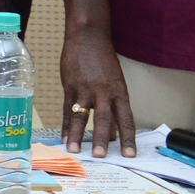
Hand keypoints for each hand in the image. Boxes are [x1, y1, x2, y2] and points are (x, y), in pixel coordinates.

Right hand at [59, 26, 135, 156]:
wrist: (88, 37)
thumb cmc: (103, 61)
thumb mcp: (115, 82)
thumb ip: (113, 106)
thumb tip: (114, 133)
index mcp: (119, 92)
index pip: (126, 119)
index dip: (128, 138)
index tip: (129, 155)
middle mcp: (103, 92)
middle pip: (104, 119)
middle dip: (102, 139)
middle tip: (100, 156)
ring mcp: (85, 88)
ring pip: (82, 115)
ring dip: (78, 135)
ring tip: (75, 150)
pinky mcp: (70, 85)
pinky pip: (67, 109)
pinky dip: (66, 125)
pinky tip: (65, 137)